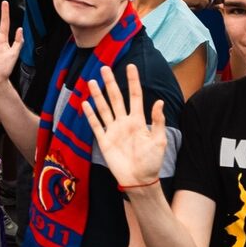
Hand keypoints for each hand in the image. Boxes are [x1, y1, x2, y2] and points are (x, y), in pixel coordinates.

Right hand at [79, 64, 167, 190]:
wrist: (139, 180)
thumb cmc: (152, 162)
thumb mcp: (159, 141)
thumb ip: (157, 121)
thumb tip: (158, 102)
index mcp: (138, 120)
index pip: (135, 96)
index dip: (133, 81)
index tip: (131, 66)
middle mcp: (124, 122)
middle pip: (116, 98)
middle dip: (111, 83)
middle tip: (105, 68)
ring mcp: (113, 130)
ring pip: (104, 108)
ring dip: (98, 95)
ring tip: (92, 81)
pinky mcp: (104, 141)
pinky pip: (96, 125)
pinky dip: (90, 115)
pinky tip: (85, 104)